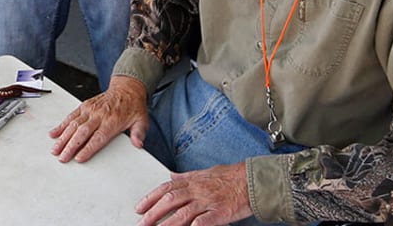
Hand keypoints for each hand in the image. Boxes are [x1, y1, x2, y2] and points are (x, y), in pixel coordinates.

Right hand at [49, 75, 148, 162]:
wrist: (127, 89)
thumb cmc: (132, 106)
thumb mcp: (141, 120)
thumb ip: (139, 133)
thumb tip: (138, 144)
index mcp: (112, 121)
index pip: (97, 138)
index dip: (87, 149)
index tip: (79, 158)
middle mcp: (99, 115)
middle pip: (82, 133)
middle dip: (70, 146)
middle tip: (62, 157)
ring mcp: (90, 110)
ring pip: (73, 125)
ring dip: (63, 138)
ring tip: (55, 149)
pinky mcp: (84, 106)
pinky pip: (71, 116)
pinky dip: (61, 125)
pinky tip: (54, 133)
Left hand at [135, 163, 251, 225]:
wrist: (253, 180)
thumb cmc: (231, 177)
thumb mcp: (206, 172)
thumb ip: (187, 177)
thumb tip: (172, 177)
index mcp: (192, 181)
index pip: (165, 189)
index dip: (150, 198)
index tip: (139, 208)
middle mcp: (197, 190)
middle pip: (170, 201)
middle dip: (153, 213)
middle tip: (141, 223)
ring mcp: (208, 202)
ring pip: (182, 213)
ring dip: (167, 224)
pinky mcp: (220, 212)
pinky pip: (203, 221)